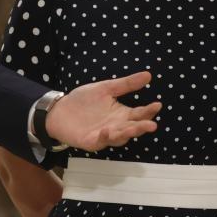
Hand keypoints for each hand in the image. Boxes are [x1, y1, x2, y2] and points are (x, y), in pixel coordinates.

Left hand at [45, 71, 161, 150]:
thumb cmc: (83, 101)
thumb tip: (148, 75)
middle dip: (142, 127)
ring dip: (126, 133)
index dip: (149, 111)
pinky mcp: (92, 142)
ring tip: (133, 128)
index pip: (139, 114)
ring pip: (120, 137)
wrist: (59, 110)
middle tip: (151, 125)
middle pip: (133, 128)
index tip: (157, 104)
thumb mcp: (105, 88)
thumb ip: (126, 84)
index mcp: (122, 114)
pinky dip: (105, 137)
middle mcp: (117, 126)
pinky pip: (101, 141)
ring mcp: (105, 135)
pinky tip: (107, 130)